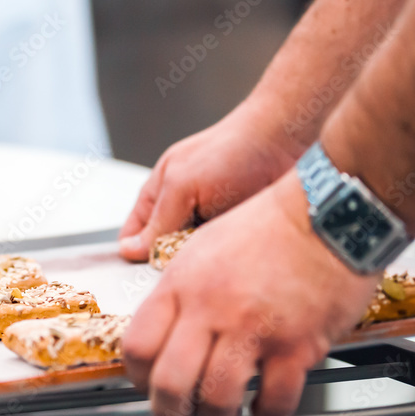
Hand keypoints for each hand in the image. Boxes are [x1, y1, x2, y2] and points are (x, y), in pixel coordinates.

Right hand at [119, 107, 298, 261]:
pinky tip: (234, 262)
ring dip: (202, 263)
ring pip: (195, 257)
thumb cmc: (230, 152)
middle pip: (164, 251)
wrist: (286, 140)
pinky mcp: (237, 230)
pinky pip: (223, 255)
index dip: (136, 257)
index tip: (148, 275)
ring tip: (214, 264)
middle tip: (186, 271)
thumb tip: (128, 250)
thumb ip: (157, 220)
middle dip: (172, 264)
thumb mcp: (182, 185)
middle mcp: (182, 210)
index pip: (134, 236)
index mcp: (158, 195)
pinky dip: (226, 261)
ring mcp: (210, 222)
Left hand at [122, 173, 379, 415]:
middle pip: (170, 382)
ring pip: (218, 397)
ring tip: (221, 415)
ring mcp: (253, 329)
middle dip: (168, 411)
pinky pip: (275, 399)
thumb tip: (160, 327)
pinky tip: (264, 408)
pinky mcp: (297, 344)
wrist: (327, 213)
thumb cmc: (267, 226)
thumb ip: (177, 289)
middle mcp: (211, 309)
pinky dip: (266, 413)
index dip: (136, 375)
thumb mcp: (200, 246)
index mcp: (181, 285)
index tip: (145, 385)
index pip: (137, 345)